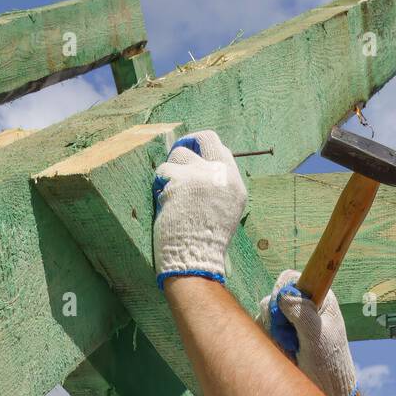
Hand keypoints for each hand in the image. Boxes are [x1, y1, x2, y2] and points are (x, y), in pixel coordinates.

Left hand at [152, 130, 246, 288]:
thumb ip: (217, 183)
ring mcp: (200, 175)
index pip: (220, 148)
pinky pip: (163, 172)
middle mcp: (220, 174)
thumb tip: (199, 162)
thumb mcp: (225, 209)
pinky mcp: (179, 180)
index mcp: (234, 182)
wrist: (195, 257)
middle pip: (203, 138)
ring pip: (178, 155)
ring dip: (170, 171)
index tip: (192, 154)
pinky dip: (160, 185)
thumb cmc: (206, 240)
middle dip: (187, 143)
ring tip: (170, 193)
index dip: (202, 148)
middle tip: (176, 155)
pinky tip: (164, 202)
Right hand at [256, 268, 357, 395]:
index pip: (291, 278)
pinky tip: (285, 351)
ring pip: (267, 314)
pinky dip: (271, 339)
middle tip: (290, 335)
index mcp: (319, 298)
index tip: (281, 306)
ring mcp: (292, 320)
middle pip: (275, 296)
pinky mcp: (283, 334)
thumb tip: (284, 295)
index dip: (281, 289)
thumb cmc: (328, 361)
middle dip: (276, 315)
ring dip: (274, 331)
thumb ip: (302, 313)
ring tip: (292, 347)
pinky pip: (265, 329)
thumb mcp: (316, 336)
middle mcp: (304, 305)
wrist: (328, 388)